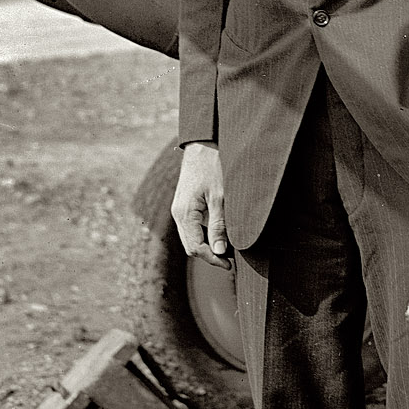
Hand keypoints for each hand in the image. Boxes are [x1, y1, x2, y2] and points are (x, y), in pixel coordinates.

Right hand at [171, 141, 232, 268]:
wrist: (202, 144)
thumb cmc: (212, 167)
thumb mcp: (221, 196)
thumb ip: (219, 225)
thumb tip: (220, 252)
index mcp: (184, 214)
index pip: (195, 248)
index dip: (213, 259)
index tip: (229, 264)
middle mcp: (178, 213)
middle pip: (191, 245)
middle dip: (209, 255)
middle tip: (230, 260)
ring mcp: (180, 208)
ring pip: (191, 237)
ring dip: (206, 245)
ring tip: (227, 249)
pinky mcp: (185, 204)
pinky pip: (191, 226)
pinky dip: (204, 234)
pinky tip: (219, 233)